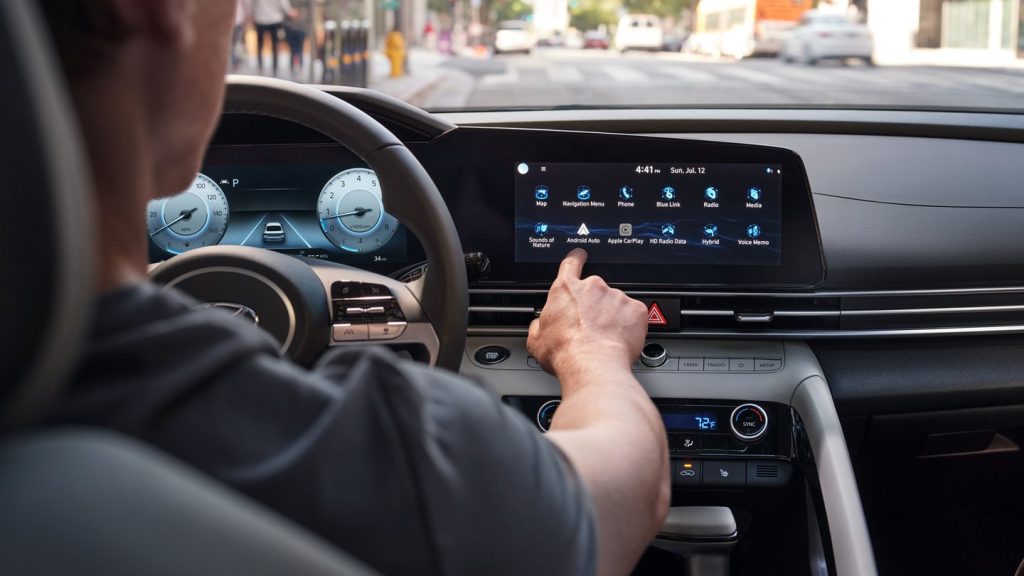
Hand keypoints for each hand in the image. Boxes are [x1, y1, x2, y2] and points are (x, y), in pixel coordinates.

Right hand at [527, 249, 648, 378]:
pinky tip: (620, 339)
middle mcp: (593, 287)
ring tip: (605, 339)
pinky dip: (630, 326)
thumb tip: (539, 326)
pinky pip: (634, 315)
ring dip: (613, 317)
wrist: (593, 365)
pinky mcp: (636, 309)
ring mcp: (616, 296)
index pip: (571, 264)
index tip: (580, 256)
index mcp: (566, 290)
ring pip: (616, 304)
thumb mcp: (536, 340)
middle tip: (591, 327)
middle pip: (596, 290)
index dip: (576, 259)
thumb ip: (539, 325)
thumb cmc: (565, 352)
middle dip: (595, 306)